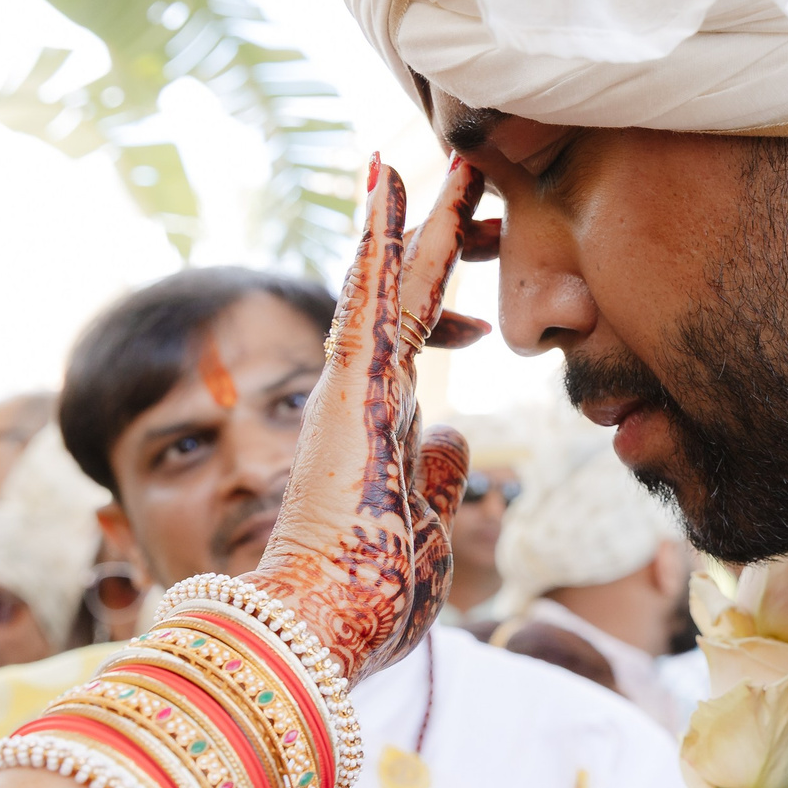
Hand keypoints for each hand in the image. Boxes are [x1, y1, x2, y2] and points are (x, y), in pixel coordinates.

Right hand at [245, 156, 492, 680]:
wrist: (315, 632)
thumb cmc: (368, 603)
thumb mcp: (430, 532)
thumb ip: (436, 479)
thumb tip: (454, 434)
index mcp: (383, 432)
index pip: (418, 346)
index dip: (443, 303)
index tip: (466, 275)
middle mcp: (364, 399)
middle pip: (409, 297)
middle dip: (444, 236)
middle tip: (472, 170)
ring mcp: (355, 388)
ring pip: (392, 281)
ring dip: (420, 217)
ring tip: (445, 154)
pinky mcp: (349, 386)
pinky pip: (368, 293)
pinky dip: (380, 234)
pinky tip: (389, 177)